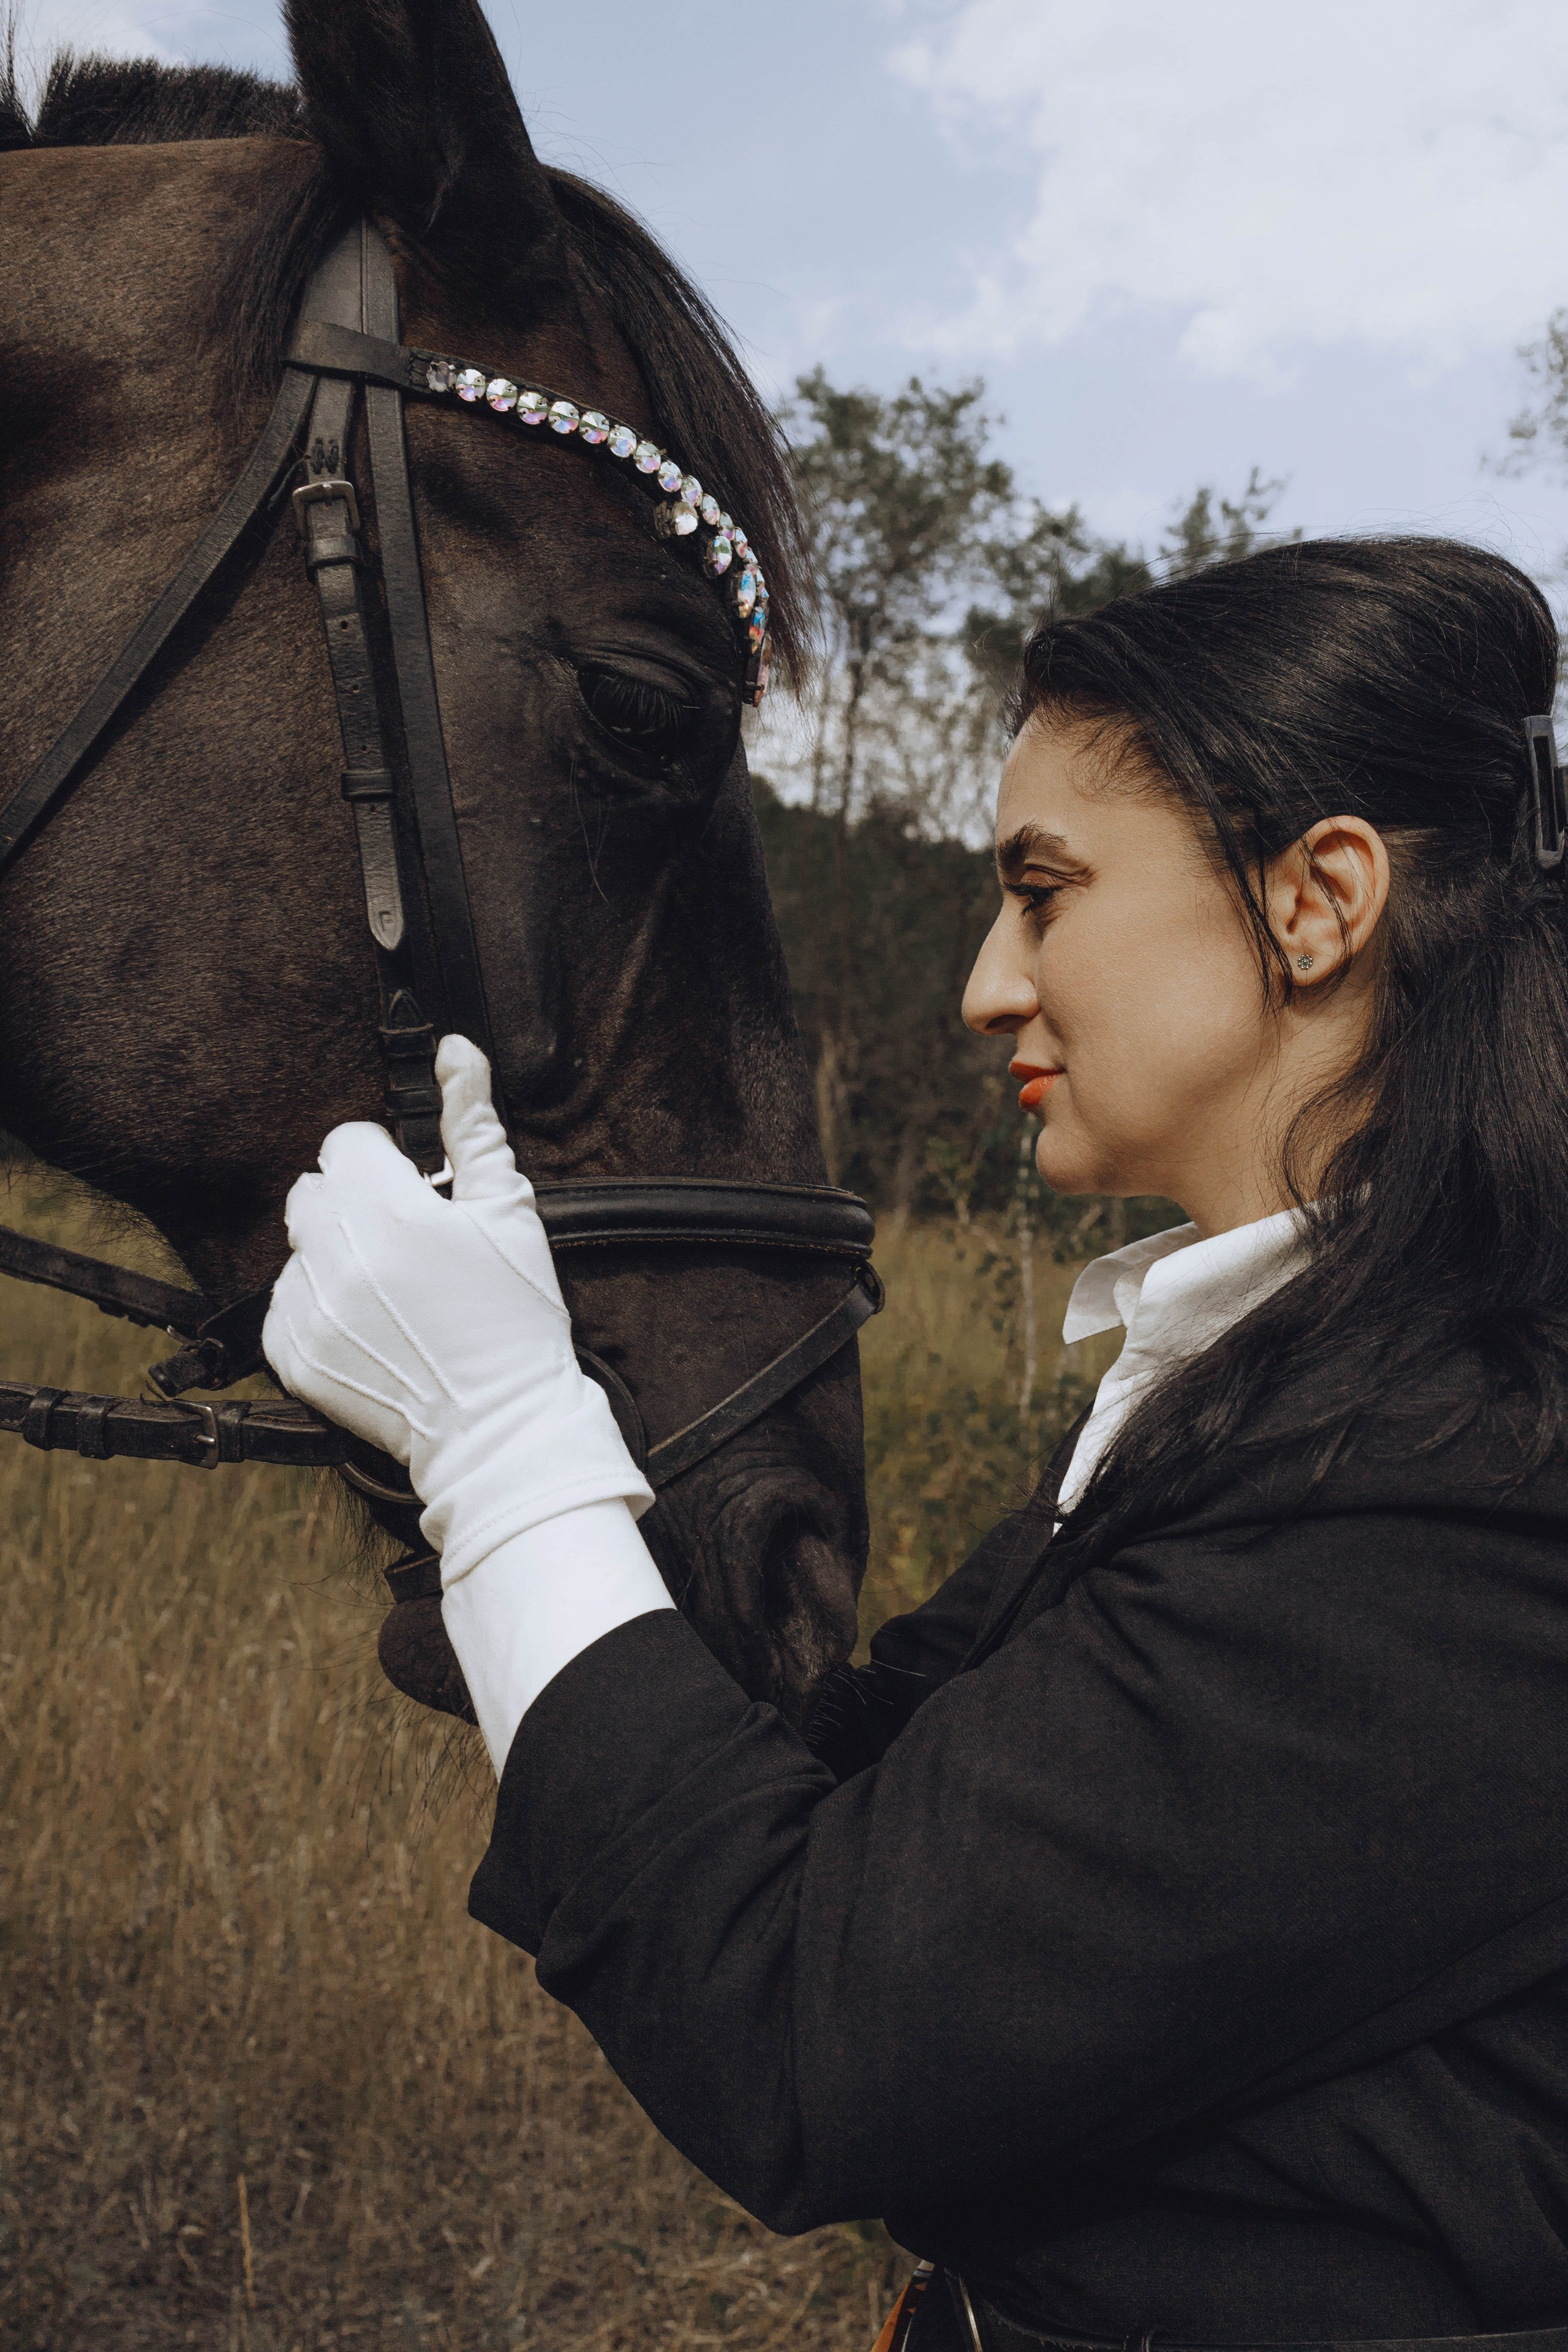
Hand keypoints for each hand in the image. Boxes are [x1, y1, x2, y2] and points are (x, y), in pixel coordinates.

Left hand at [263, 1036, 652, 1584]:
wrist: (500, 1428)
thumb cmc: (515, 1320)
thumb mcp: (511, 1212)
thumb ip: (474, 1126)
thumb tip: (456, 1051)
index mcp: (391, 1212)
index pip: (347, 1142)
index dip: (386, 1162)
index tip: (416, 1195)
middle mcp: (338, 1257)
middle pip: (312, 1190)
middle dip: (353, 1203)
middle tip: (404, 1242)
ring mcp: (310, 1310)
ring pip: (298, 1246)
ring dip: (334, 1255)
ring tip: (389, 1291)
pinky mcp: (292, 1355)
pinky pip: (282, 1302)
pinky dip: (317, 1306)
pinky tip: (367, 1325)